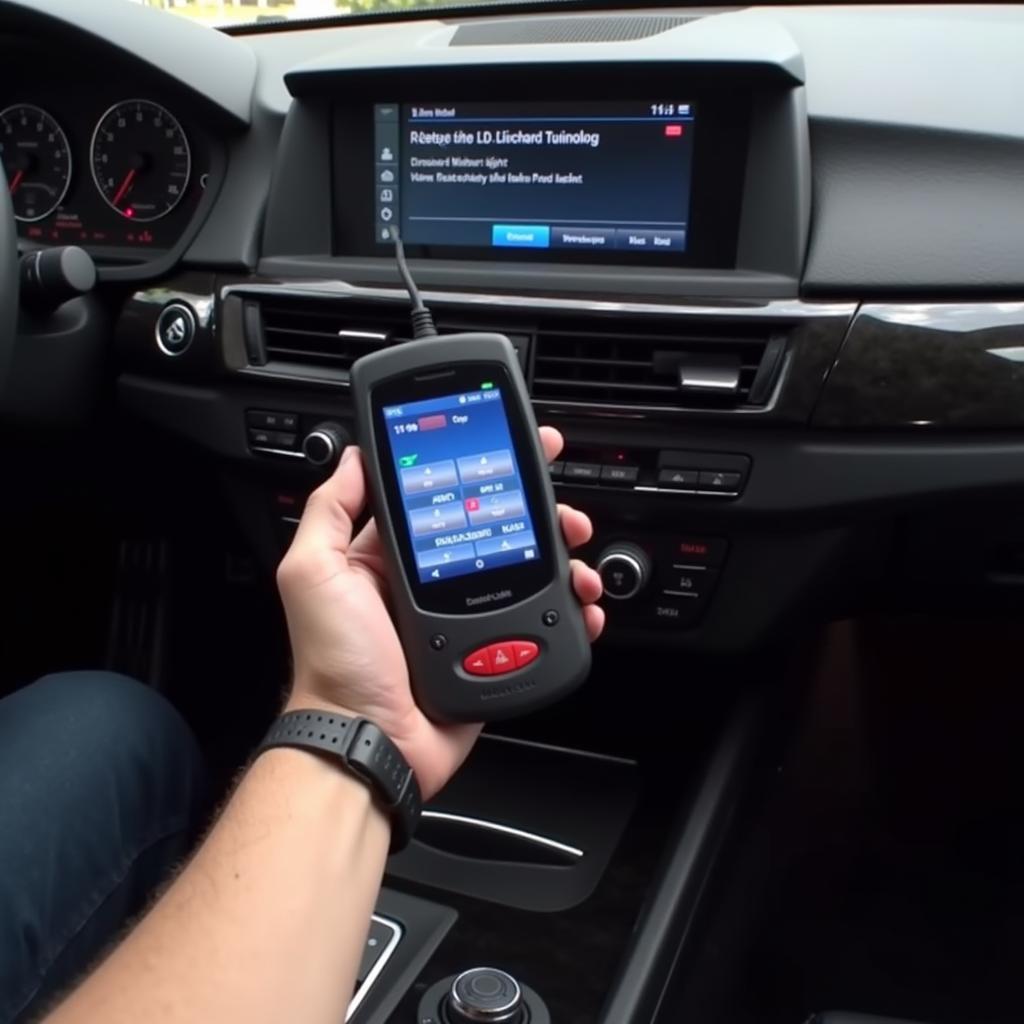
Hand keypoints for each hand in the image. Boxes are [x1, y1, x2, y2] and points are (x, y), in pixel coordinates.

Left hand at [276, 426, 604, 798]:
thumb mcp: (313, 573)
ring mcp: (467, 619)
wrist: (369, 741)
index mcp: (394, 558)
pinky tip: (582, 605)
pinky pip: (540, 625)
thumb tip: (354, 458)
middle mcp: (435, 583)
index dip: (484, 471)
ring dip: (563, 560)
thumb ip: (330, 511)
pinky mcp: (493, 653)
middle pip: (501, 532)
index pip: (448, 498)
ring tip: (577, 560)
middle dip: (539, 514)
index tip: (515, 448)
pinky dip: (570, 613)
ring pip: (530, 575)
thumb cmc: (335, 663)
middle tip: (563, 510)